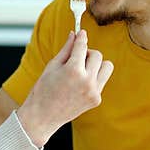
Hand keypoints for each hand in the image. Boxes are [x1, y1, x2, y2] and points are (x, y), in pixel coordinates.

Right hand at [16, 30, 113, 146]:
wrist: (43, 116)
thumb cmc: (43, 90)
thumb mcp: (52, 66)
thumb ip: (66, 49)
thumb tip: (74, 34)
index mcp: (73, 70)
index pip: (82, 46)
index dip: (81, 38)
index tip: (81, 33)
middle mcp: (87, 81)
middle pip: (97, 55)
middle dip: (87, 53)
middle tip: (76, 58)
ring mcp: (94, 92)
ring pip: (106, 67)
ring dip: (96, 64)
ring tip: (82, 70)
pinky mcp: (96, 100)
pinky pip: (101, 81)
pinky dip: (93, 79)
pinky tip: (79, 85)